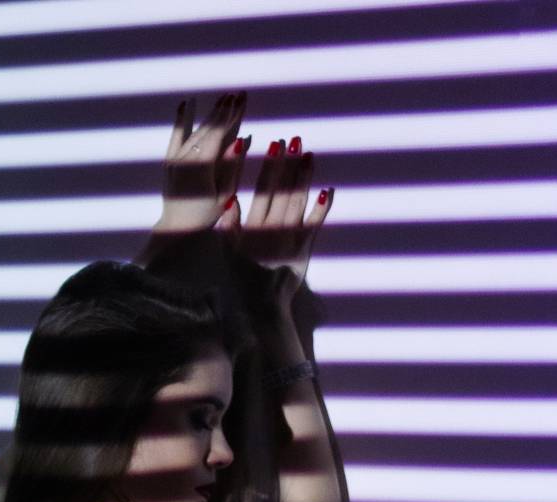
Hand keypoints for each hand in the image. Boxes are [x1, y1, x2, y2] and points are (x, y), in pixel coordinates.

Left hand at [154, 92, 250, 237]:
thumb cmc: (205, 216)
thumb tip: (242, 140)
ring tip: (223, 98)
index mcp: (200, 168)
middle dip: (222, 111)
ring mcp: (175, 159)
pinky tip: (186, 102)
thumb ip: (232, 166)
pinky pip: (175, 136)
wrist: (178, 227)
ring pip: (195, 131)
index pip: (217, 135)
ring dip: (209, 114)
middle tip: (236, 94)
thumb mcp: (224, 194)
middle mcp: (185, 159)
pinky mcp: (169, 160)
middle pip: (207, 129)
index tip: (240, 101)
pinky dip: (181, 119)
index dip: (229, 117)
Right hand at [217, 137, 333, 313]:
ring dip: (305, 179)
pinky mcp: (305, 251)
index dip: (271, 167)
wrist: (263, 306)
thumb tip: (231, 198)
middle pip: (283, 191)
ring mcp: (291, 239)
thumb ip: (230, 225)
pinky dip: (322, 209)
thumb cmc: (244, 279)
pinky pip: (315, 226)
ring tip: (309, 156)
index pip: (264, 190)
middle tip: (295, 140)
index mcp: (254, 227)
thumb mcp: (229, 252)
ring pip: (299, 202)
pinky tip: (327, 191)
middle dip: (289, 164)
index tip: (276, 145)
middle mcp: (273, 229)